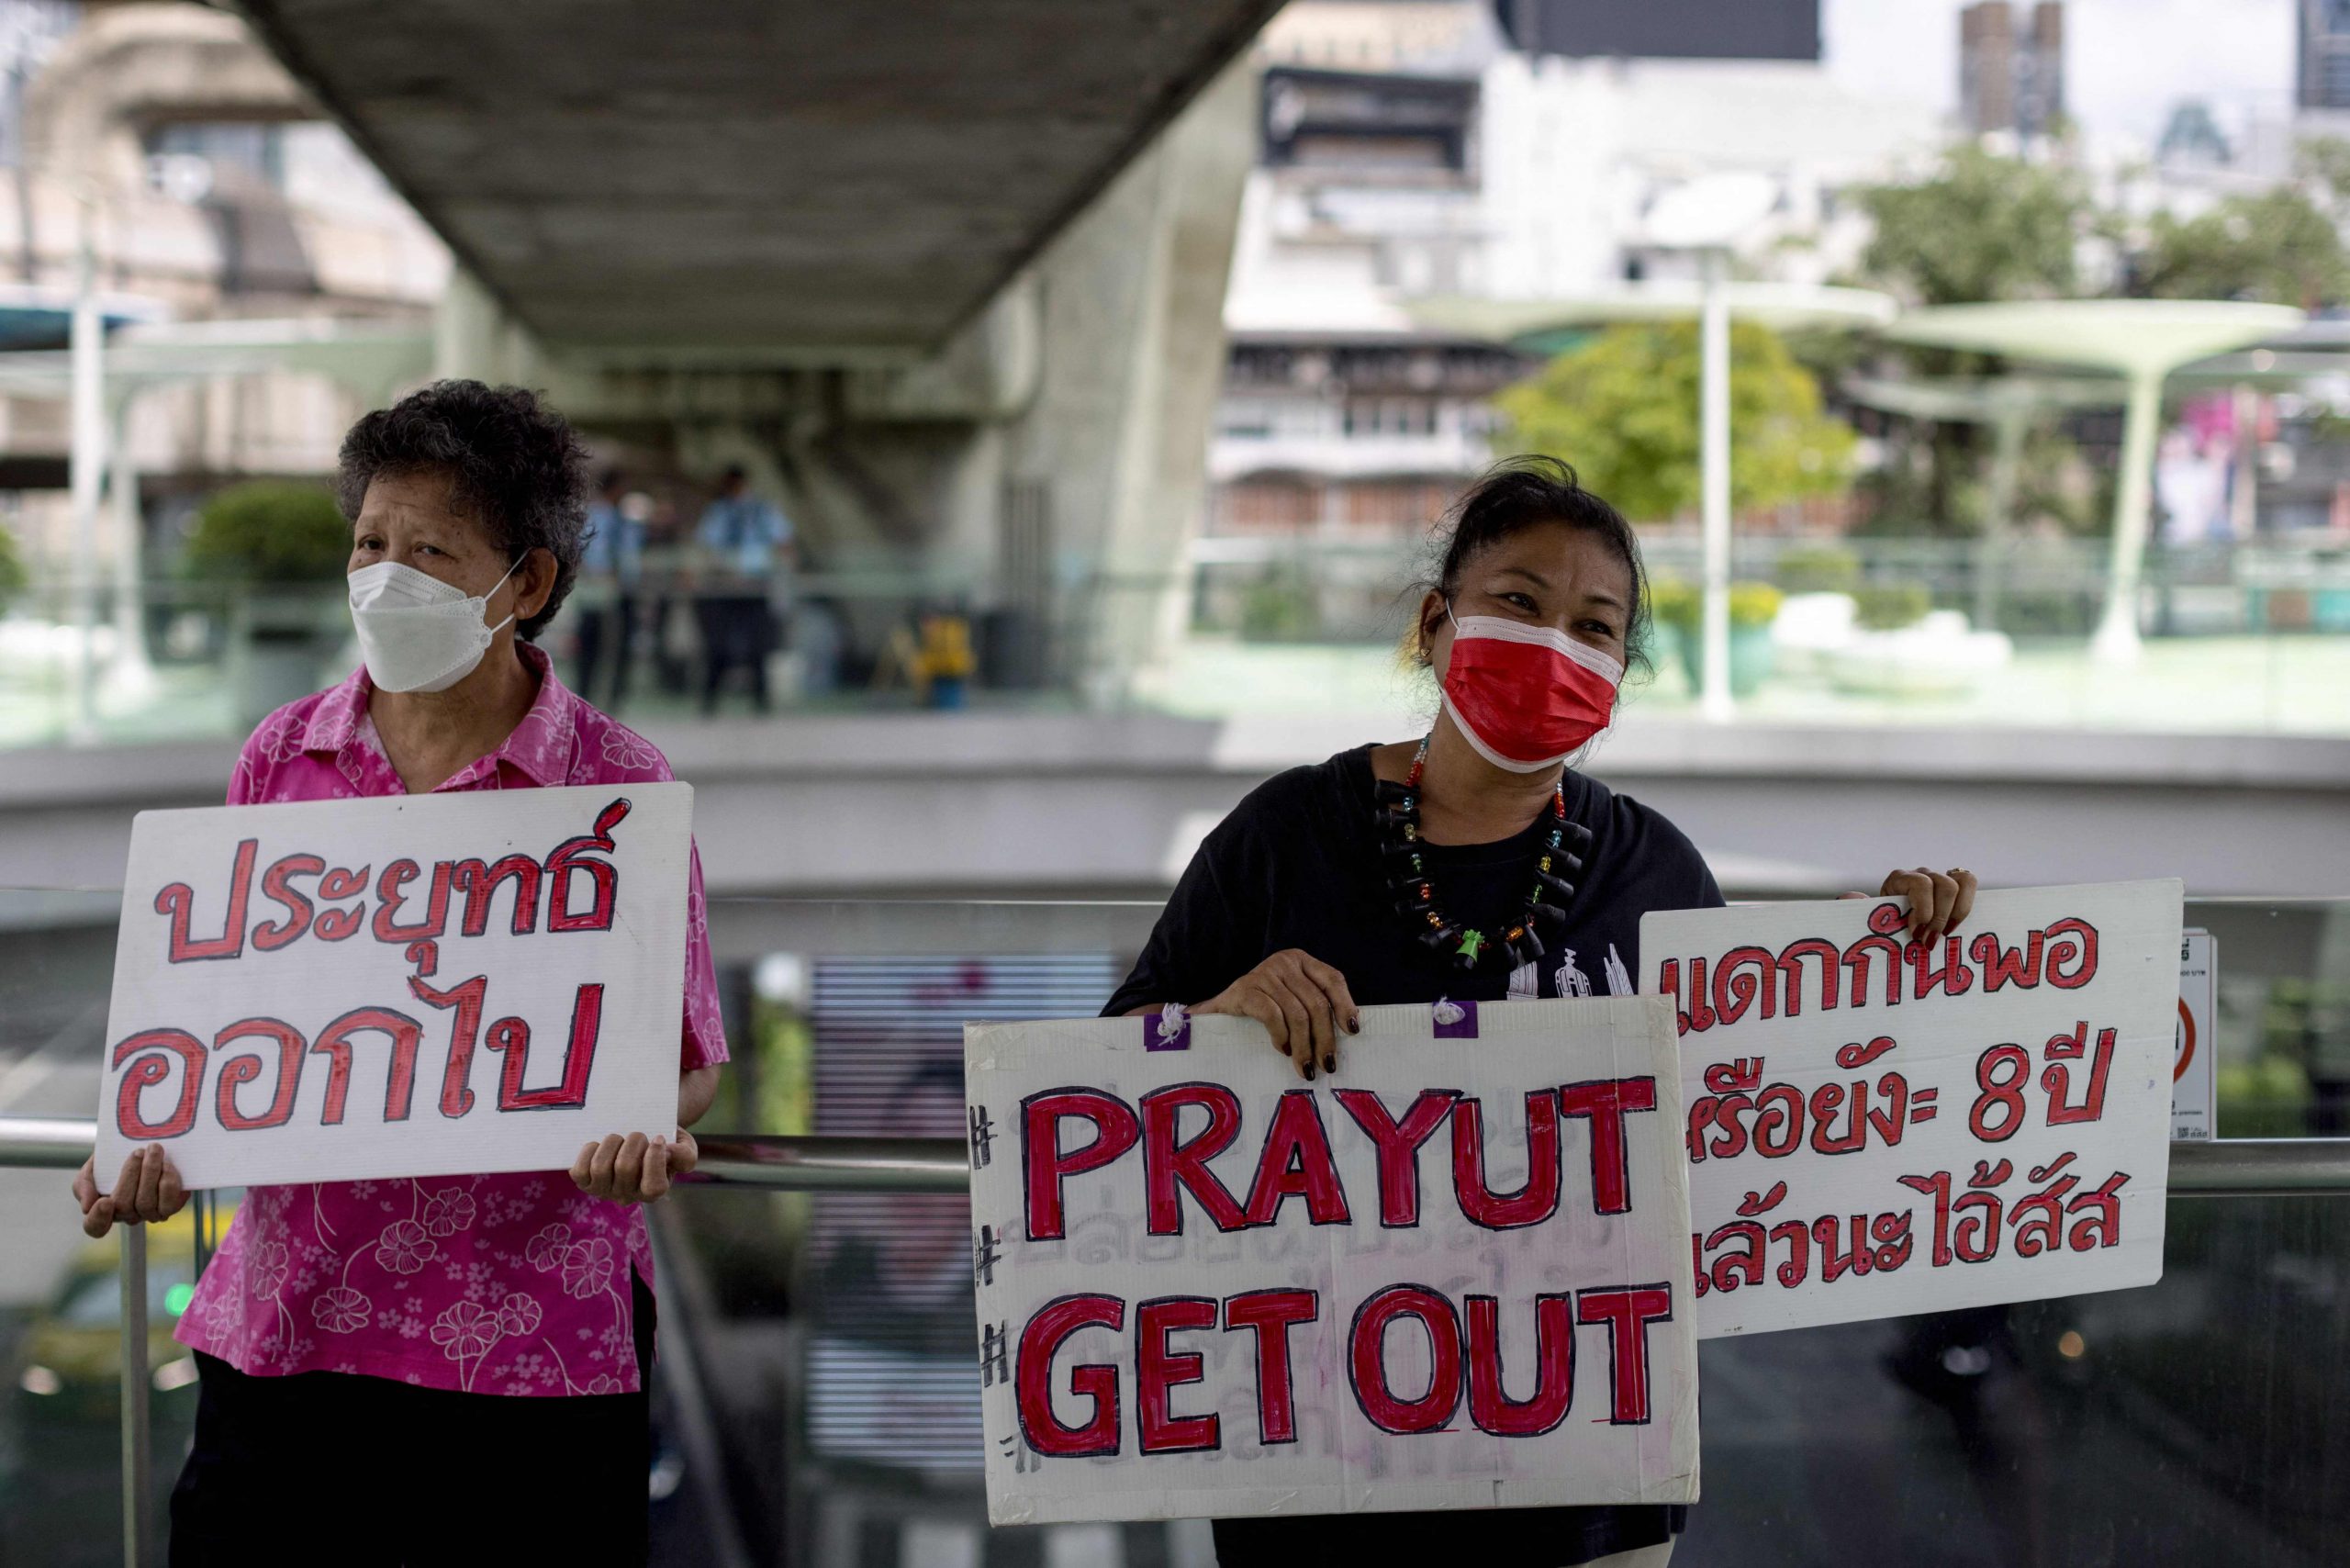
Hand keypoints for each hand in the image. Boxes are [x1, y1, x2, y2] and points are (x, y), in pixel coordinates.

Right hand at [72, 1146, 187, 1238]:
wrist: (146, 1148)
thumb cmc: (113, 1161)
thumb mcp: (91, 1168)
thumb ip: (83, 1184)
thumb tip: (88, 1206)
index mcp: (102, 1211)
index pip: (95, 1227)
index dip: (98, 1218)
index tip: (104, 1200)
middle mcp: (126, 1216)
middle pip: (123, 1205)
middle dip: (131, 1175)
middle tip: (137, 1151)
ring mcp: (148, 1214)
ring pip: (146, 1203)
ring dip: (151, 1172)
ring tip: (154, 1149)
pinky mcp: (170, 1207)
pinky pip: (169, 1202)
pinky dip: (168, 1181)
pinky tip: (167, 1164)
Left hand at [571, 1129, 697, 1204]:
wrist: (641, 1138)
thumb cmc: (663, 1144)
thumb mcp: (684, 1147)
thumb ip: (685, 1154)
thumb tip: (668, 1152)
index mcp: (654, 1191)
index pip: (653, 1186)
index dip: (655, 1159)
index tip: (659, 1138)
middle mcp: (628, 1196)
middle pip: (625, 1168)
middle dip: (634, 1141)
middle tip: (638, 1134)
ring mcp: (604, 1191)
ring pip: (600, 1168)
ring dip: (611, 1143)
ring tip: (619, 1138)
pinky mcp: (585, 1183)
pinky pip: (579, 1170)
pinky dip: (589, 1151)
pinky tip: (599, 1146)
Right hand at [1192, 949, 1358, 1081]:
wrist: (1218, 1011)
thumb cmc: (1262, 1007)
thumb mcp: (1292, 1000)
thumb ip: (1314, 1006)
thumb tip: (1351, 1031)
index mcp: (1301, 961)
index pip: (1332, 979)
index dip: (1346, 1005)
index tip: (1352, 1032)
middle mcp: (1284, 962)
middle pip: (1316, 1003)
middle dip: (1325, 1038)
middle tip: (1326, 1065)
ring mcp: (1264, 974)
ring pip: (1297, 1014)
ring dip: (1303, 1046)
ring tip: (1304, 1066)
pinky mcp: (1244, 989)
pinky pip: (1273, 1016)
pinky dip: (1281, 1036)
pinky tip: (1282, 1049)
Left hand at [1843, 867, 1977, 943]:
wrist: (1890, 924)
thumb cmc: (1880, 922)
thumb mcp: (1868, 916)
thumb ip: (1859, 907)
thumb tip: (1848, 897)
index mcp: (1899, 879)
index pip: (1920, 883)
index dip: (1923, 909)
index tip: (1916, 933)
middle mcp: (1921, 874)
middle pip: (1945, 885)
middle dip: (1940, 916)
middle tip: (1930, 941)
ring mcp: (1940, 878)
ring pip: (1963, 881)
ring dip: (1958, 912)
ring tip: (1945, 934)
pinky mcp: (1955, 889)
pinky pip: (1970, 885)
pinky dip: (1967, 906)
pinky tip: (1955, 927)